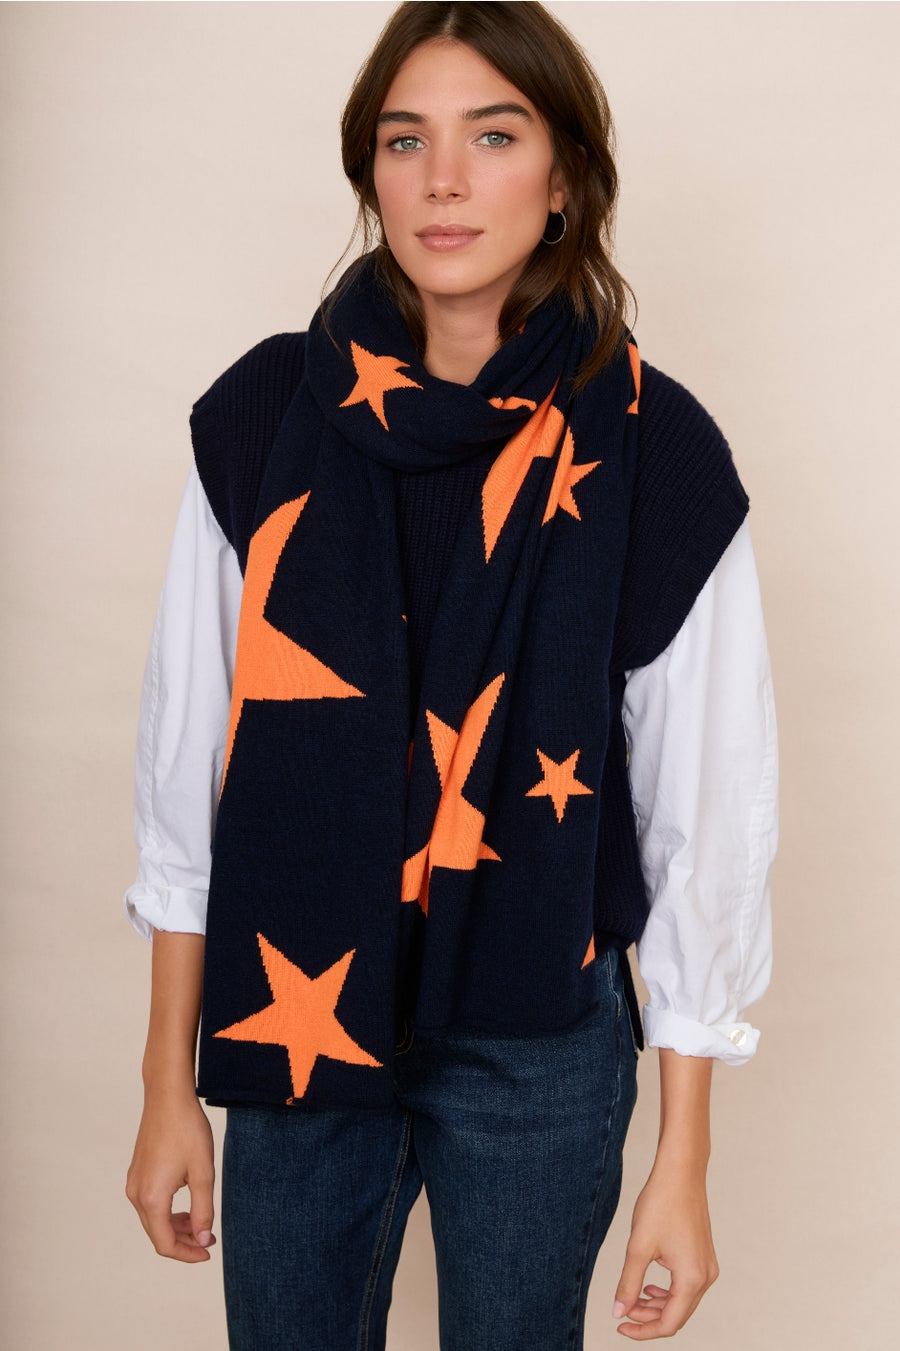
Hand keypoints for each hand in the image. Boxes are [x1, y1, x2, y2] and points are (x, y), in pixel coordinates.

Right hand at [126, 1086, 215, 1262]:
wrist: (167, 1097)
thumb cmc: (187, 1130)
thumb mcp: (203, 1172)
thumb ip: (203, 1210)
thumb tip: (202, 1239)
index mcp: (152, 1198)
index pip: (165, 1243)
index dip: (187, 1254)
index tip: (208, 1252)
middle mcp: (137, 1194)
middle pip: (157, 1234)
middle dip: (183, 1242)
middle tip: (209, 1239)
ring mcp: (134, 1183)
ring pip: (153, 1219)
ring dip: (175, 1227)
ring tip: (200, 1223)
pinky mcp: (137, 1173)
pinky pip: (150, 1204)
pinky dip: (167, 1212)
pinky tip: (186, 1204)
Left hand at [612, 1164, 717, 1338]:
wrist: (681, 1172)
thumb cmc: (661, 1204)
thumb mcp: (639, 1247)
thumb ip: (628, 1284)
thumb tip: (618, 1312)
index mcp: (691, 1279)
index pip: (668, 1323)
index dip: (643, 1330)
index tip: (620, 1326)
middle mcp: (705, 1277)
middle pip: (677, 1315)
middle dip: (648, 1317)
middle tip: (623, 1310)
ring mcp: (707, 1266)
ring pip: (682, 1301)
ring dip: (657, 1305)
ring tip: (633, 1297)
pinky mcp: (704, 1256)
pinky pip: (686, 1285)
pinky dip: (667, 1291)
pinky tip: (650, 1284)